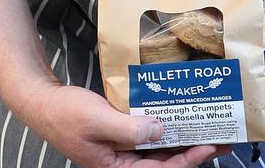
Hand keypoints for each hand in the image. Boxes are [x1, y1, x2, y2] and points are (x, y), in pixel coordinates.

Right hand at [30, 82, 232, 166]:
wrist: (44, 102)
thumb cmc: (66, 115)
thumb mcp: (99, 122)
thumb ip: (130, 129)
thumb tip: (161, 131)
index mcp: (116, 167)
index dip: (187, 160)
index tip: (209, 146)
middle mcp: (122, 160)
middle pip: (164, 160)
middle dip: (193, 150)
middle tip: (221, 138)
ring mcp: (122, 146)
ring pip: (159, 146)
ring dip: (182, 137)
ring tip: (207, 125)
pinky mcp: (121, 131)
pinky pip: (148, 132)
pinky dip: (165, 125)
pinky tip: (179, 113)